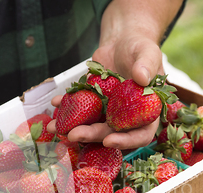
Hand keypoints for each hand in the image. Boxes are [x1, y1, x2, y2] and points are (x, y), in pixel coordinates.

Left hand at [47, 0, 182, 149]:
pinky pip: (78, 107)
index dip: (125, 141)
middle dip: (91, 135)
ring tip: (55, 127)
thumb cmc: (141, 48)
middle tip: (73, 134)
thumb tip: (142, 78)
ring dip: (72, 127)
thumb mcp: (148, 53)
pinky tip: (55, 102)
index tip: (108, 140)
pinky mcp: (92, 101)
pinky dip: (65, 106)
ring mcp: (107, 111)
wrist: (122, 41)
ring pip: (90, 124)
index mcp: (146, 112)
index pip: (140, 135)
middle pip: (109, 132)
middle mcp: (125, 117)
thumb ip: (147, 65)